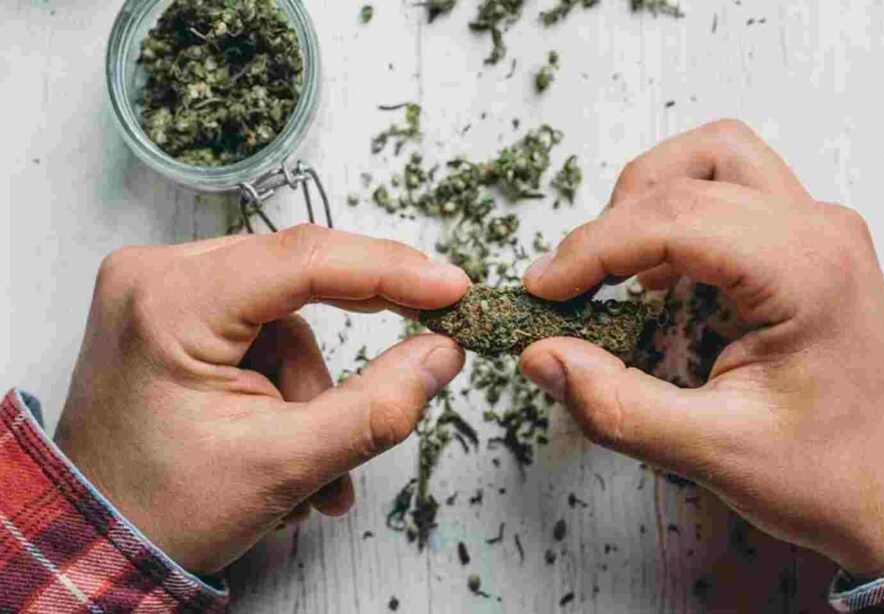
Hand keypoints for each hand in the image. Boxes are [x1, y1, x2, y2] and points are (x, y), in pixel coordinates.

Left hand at [55, 224, 469, 573]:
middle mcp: (155, 275)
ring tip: (308, 468)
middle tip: (423, 351)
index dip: (390, 269)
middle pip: (297, 281)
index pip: (303, 260)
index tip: (453, 287)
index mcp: (169, 304)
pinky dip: (286, 382)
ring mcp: (160, 289)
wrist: (99, 538)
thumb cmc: (165, 509)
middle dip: (343, 352)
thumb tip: (442, 352)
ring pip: (286, 315)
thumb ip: (376, 408)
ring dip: (311, 387)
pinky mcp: (172, 309)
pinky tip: (281, 436)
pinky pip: (261, 328)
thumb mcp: (285, 466)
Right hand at [518, 120, 883, 575]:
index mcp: (805, 270)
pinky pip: (735, 194)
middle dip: (615, 221)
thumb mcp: (712, 450)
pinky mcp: (813, 247)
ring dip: (653, 197)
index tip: (542, 291)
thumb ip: (616, 404)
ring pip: (718, 159)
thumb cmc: (830, 476)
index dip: (593, 248)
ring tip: (612, 267)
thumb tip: (540, 355)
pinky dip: (679, 218)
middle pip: (692, 171)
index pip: (674, 217)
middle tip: (571, 285)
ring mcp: (822, 231)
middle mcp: (820, 230)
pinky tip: (655, 279)